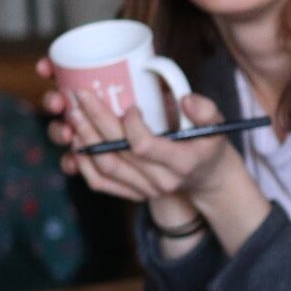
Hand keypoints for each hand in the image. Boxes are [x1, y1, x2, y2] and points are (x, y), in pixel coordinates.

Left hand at [48, 78, 242, 204]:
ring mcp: (144, 190)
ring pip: (104, 166)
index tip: (131, 104)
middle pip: (117, 152)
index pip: (144, 146)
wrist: (206, 178)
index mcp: (182, 163)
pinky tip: (75, 140)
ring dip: (85, 138)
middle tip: (80, 96)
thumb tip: (185, 100)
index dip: (131, 124)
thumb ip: (206, 110)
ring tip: (73, 113)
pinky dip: (83, 162)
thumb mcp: (216, 125)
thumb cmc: (207, 144)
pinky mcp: (131, 194)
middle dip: (95, 121)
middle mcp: (161, 181)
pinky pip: (100, 182)